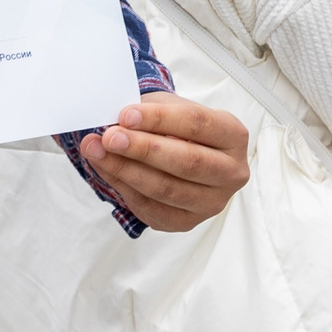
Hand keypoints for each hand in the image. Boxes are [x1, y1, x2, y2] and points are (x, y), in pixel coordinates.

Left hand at [78, 92, 250, 232]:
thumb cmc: (180, 127)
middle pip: (187, 162)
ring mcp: (213, 202)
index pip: (197, 124)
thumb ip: (149, 112)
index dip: (159, 120)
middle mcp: (231, 172)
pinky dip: (124, 189)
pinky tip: (106, 170)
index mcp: (233, 135)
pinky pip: (153, 209)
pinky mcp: (188, 222)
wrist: (184, 152)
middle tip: (109, 137)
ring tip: (97, 152)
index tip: (125, 115)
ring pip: (167, 189)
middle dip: (143, 149)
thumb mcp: (171, 108)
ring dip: (126, 170)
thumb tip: (114, 122)